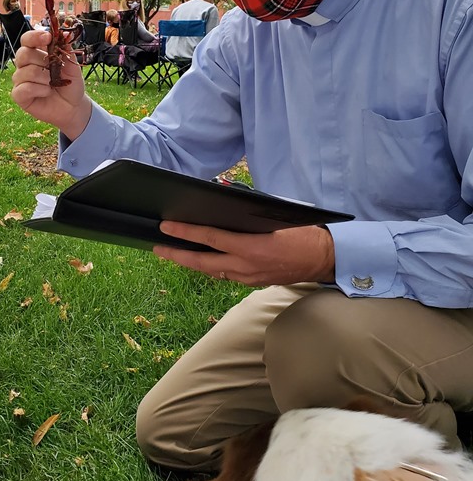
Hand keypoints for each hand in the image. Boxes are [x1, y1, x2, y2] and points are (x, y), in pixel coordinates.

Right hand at [11, 29, 91, 138]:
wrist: (73, 106)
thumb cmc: (70, 85)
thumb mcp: (72, 67)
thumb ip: (66, 51)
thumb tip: (63, 34)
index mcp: (36, 53)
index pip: (27, 39)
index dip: (34, 36)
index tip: (48, 37)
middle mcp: (25, 65)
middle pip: (23, 53)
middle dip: (42, 61)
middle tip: (54, 70)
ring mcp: (20, 80)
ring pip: (26, 72)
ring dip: (44, 78)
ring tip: (52, 84)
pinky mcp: (19, 95)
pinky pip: (24, 88)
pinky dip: (39, 90)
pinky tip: (46, 92)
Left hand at [153, 222, 334, 285]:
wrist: (323, 259)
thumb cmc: (302, 234)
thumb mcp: (274, 216)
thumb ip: (248, 211)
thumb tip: (223, 199)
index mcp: (250, 247)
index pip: (209, 239)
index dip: (185, 233)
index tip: (166, 227)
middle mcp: (245, 266)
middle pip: (201, 262)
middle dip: (177, 254)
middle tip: (158, 247)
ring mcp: (247, 277)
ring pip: (210, 271)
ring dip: (190, 262)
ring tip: (171, 253)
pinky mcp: (251, 282)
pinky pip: (223, 275)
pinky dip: (208, 267)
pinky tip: (199, 260)